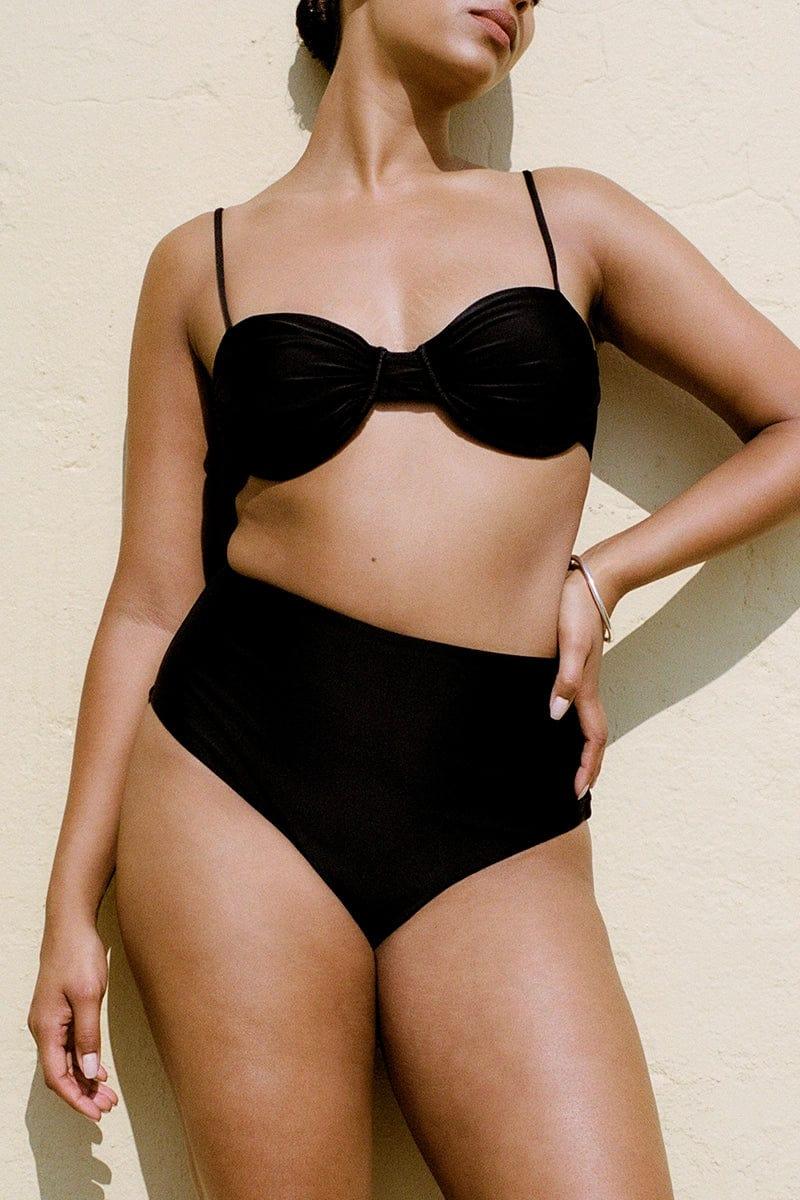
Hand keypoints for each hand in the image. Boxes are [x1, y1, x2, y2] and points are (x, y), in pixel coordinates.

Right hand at [27, 917, 118, 1120]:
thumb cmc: (79, 955)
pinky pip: (69, 1046)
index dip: (75, 1099)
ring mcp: (50, 1020)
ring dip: (85, 1079)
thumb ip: (88, 1035)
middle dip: (83, 1094)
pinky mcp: (60, 1011)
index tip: (96, 1115)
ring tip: (109, 1095)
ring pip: (66, 1061)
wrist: (71, 924)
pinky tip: (99, 1069)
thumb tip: (88, 1073)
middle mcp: (44, 1028)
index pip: (57, 1077)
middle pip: (61, 1073)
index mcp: (46, 1028)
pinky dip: (83, 1061)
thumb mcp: (88, 995)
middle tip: (109, 1107)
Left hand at [549, 565, 610, 800]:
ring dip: (582, 748)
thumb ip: (566, 678)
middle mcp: (587, 688)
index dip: (588, 766)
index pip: (594, 738)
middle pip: (593, 737)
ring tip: (569, 767)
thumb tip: (556, 715)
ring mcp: (584, 678)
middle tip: (577, 791)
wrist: (591, 581)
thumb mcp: (571, 643)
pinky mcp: (576, 666)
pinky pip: (577, 705)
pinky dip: (573, 725)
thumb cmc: (577, 610)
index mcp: (587, 688)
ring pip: (586, 723)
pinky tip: (557, 723)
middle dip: (588, 766)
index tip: (578, 791)